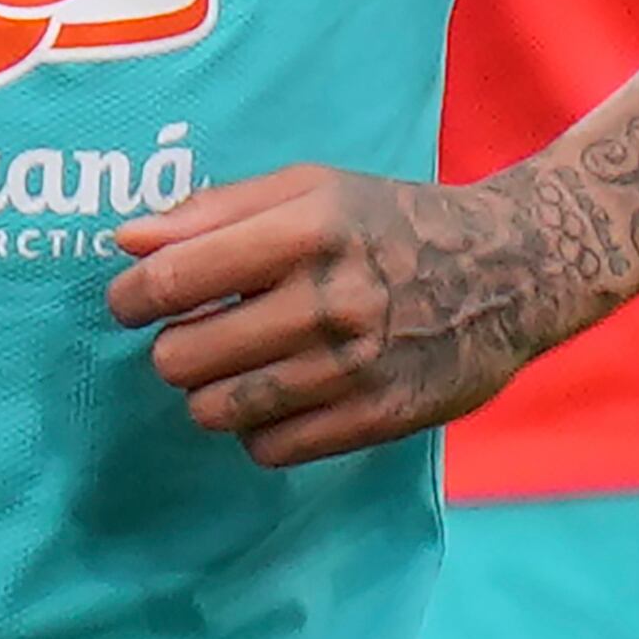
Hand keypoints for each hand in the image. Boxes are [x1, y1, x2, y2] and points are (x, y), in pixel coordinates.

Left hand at [106, 164, 560, 468]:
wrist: (513, 271)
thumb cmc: (391, 222)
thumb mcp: (309, 189)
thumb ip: (213, 210)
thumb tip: (126, 240)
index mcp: (305, 230)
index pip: (173, 279)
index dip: (130, 297)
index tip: (129, 302)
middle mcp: (329, 301)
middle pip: (182, 356)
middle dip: (171, 348)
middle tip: (193, 334)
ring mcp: (354, 367)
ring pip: (217, 411)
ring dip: (207, 393)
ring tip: (231, 367)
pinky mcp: (379, 419)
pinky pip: (270, 448)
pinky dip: (257, 429)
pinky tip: (278, 397)